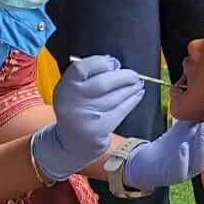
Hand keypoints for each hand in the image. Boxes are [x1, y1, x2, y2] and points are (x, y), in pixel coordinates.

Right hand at [32, 55, 143, 180]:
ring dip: (131, 88)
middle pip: (103, 83)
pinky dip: (132, 101)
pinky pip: (121, 111)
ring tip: (138, 83)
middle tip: (133, 75)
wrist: (72, 141)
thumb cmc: (77, 108)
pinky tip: (137, 95)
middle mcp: (73, 102)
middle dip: (123, 76)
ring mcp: (87, 117)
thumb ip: (88, 74)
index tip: (113, 63)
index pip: (81, 68)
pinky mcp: (100, 129)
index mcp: (65, 87)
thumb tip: (113, 64)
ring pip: (115, 97)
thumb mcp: (73, 89)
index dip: (101, 62)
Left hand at [122, 101, 203, 189]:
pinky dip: (183, 159)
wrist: (151, 161)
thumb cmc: (174, 142)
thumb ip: (199, 114)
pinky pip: (181, 170)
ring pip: (202, 160)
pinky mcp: (174, 175)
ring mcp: (189, 170)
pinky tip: (183, 146)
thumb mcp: (188, 125)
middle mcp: (203, 160)